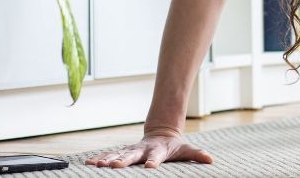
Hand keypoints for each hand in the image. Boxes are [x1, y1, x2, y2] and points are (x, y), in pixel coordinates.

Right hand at [84, 130, 213, 168]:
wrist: (162, 133)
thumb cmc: (174, 146)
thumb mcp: (186, 149)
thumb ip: (197, 154)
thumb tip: (210, 160)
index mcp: (158, 150)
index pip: (156, 157)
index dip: (154, 162)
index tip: (150, 167)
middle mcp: (143, 150)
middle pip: (133, 155)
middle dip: (123, 160)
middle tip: (114, 166)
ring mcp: (132, 150)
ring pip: (118, 154)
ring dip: (108, 159)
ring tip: (97, 164)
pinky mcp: (124, 152)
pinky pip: (110, 155)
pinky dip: (100, 158)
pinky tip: (89, 162)